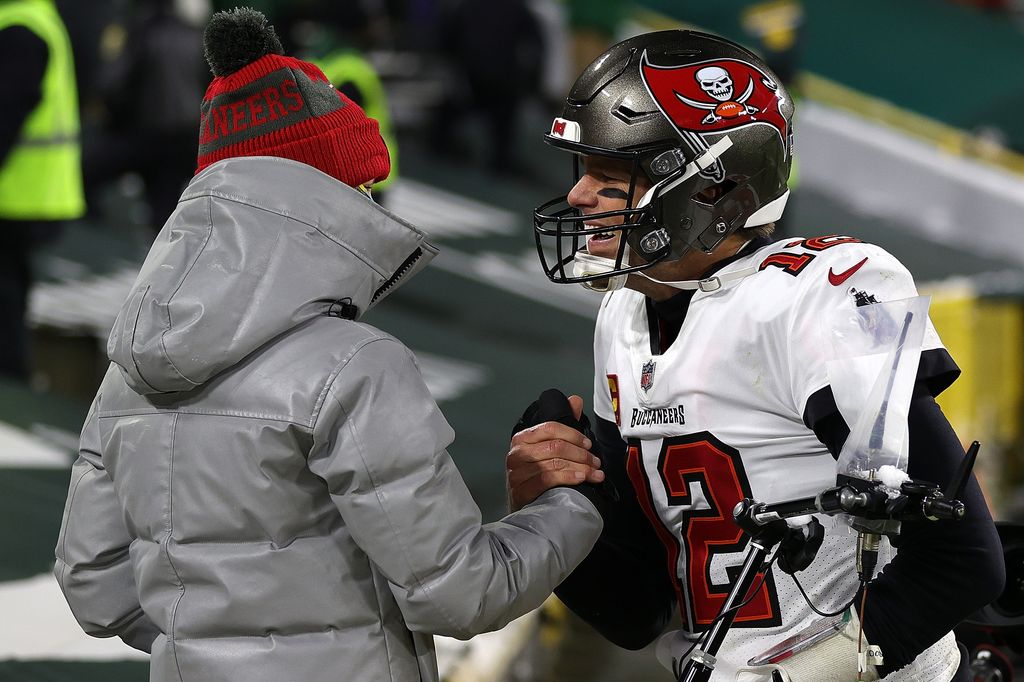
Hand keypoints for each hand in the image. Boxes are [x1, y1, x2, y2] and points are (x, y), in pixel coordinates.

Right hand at [506, 391, 604, 511]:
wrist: (525, 508)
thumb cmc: (537, 476)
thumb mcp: (549, 449)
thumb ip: (563, 424)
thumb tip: (575, 400)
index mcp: (522, 439)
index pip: (550, 428)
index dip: (573, 434)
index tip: (589, 444)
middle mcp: (516, 454)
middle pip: (555, 447)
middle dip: (581, 454)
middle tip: (596, 462)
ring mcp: (516, 473)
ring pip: (554, 464)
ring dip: (580, 468)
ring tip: (594, 473)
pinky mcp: (520, 491)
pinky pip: (547, 480)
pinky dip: (568, 478)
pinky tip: (581, 480)